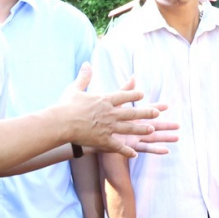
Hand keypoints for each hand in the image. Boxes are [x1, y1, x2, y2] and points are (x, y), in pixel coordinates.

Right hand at [57, 67, 177, 156]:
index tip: (142, 94)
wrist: (61, 122)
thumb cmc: (66, 105)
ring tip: (152, 130)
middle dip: (146, 112)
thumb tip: (86, 63)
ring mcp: (108, 127)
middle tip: (157, 113)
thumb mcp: (75, 88)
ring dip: (141, 129)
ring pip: (129, 128)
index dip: (133, 95)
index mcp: (104, 99)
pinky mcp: (103, 140)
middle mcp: (110, 112)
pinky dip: (126, 150)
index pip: (123, 96)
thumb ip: (84, 77)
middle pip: (132, 112)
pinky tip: (134, 154)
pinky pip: (118, 146)